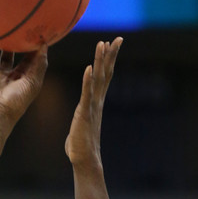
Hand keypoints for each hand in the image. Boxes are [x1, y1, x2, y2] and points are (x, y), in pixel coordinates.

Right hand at [0, 35, 47, 129]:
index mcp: (18, 79)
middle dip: (7, 42)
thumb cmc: (16, 101)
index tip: (31, 30)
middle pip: (5, 56)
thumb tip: (44, 43)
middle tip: (9, 24)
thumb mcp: (33, 82)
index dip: (28, 46)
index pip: (25, 59)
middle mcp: (2, 77)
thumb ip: (40, 63)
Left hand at [65, 37, 121, 167]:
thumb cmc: (80, 145)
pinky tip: (89, 68)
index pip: (104, 76)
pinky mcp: (84, 113)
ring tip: (102, 44)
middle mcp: (96, 101)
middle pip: (106, 73)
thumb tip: (81, 115)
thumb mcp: (81, 122)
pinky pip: (86, 94)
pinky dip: (88, 80)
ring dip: (100, 61)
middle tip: (117, 39)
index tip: (112, 44)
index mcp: (95, 101)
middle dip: (111, 55)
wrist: (84, 159)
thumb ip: (82, 114)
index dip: (109, 60)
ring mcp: (91, 106)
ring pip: (98, 79)